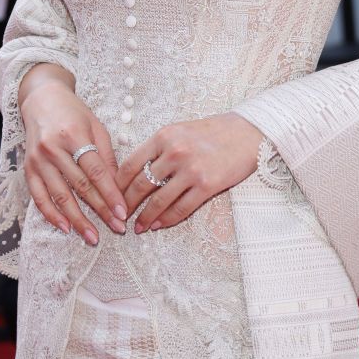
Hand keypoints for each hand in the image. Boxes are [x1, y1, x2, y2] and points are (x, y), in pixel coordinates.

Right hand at [20, 78, 126, 244]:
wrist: (41, 99)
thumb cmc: (73, 112)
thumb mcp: (95, 126)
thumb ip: (106, 155)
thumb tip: (118, 186)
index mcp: (74, 135)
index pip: (95, 171)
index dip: (110, 194)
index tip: (123, 212)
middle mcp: (54, 149)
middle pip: (80, 186)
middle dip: (100, 210)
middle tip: (116, 228)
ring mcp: (38, 160)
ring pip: (60, 196)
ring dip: (78, 219)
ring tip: (93, 237)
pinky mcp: (27, 169)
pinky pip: (39, 197)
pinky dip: (51, 215)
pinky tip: (66, 227)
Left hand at [115, 112, 263, 233]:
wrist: (248, 133)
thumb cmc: (213, 132)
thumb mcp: (180, 130)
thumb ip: (159, 148)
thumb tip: (135, 171)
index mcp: (164, 135)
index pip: (130, 164)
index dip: (117, 185)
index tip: (110, 197)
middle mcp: (174, 151)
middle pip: (140, 184)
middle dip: (126, 205)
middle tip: (118, 217)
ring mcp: (191, 169)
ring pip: (158, 200)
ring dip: (145, 217)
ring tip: (137, 227)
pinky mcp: (207, 185)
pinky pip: (181, 208)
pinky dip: (167, 220)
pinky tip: (158, 225)